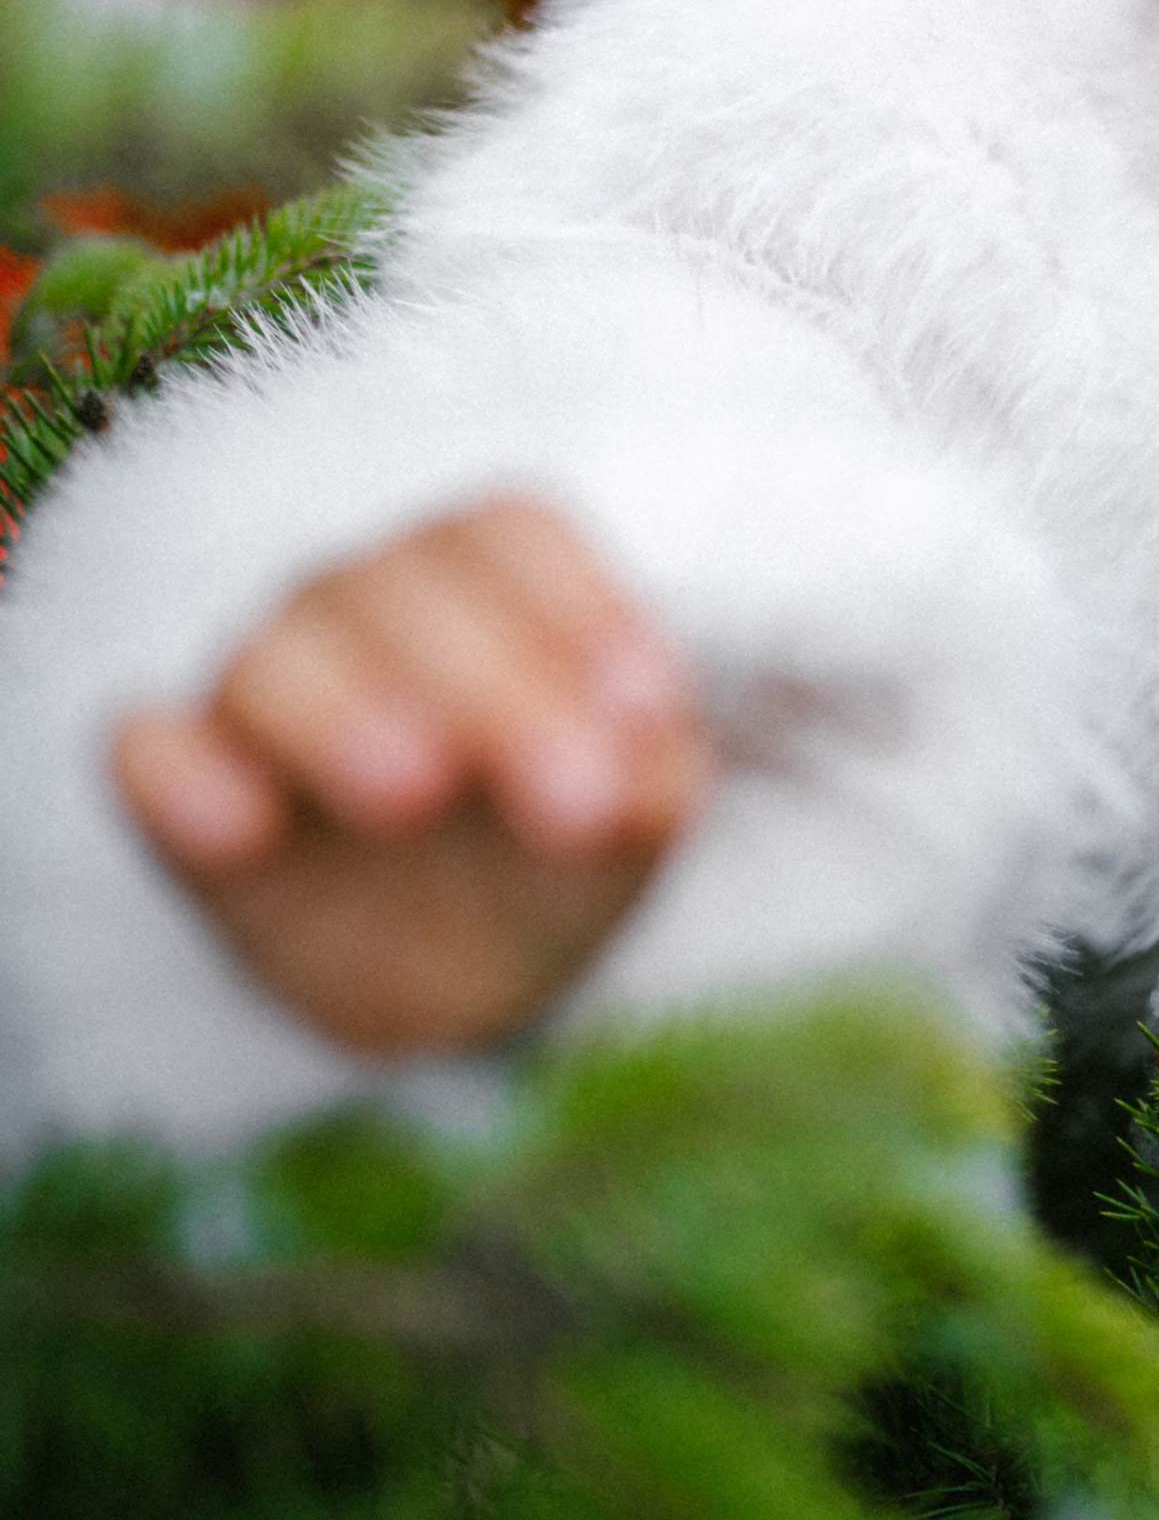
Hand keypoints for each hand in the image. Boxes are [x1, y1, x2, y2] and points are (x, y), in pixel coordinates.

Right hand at [111, 499, 708, 1057]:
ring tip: (414, 792)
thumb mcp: (629, 827)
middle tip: (565, 795)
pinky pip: (151, 753)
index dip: (575, 605)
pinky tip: (236, 826)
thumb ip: (646, 788)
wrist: (460, 983)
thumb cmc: (554, 856)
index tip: (644, 710)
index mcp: (485, 582)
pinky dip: (180, 774)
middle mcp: (363, 607)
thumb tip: (628, 782)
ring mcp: (265, 692)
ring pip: (276, 654)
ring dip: (344, 711)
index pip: (510, 536)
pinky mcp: (188, 789)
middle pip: (402, 587)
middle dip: (490, 681)